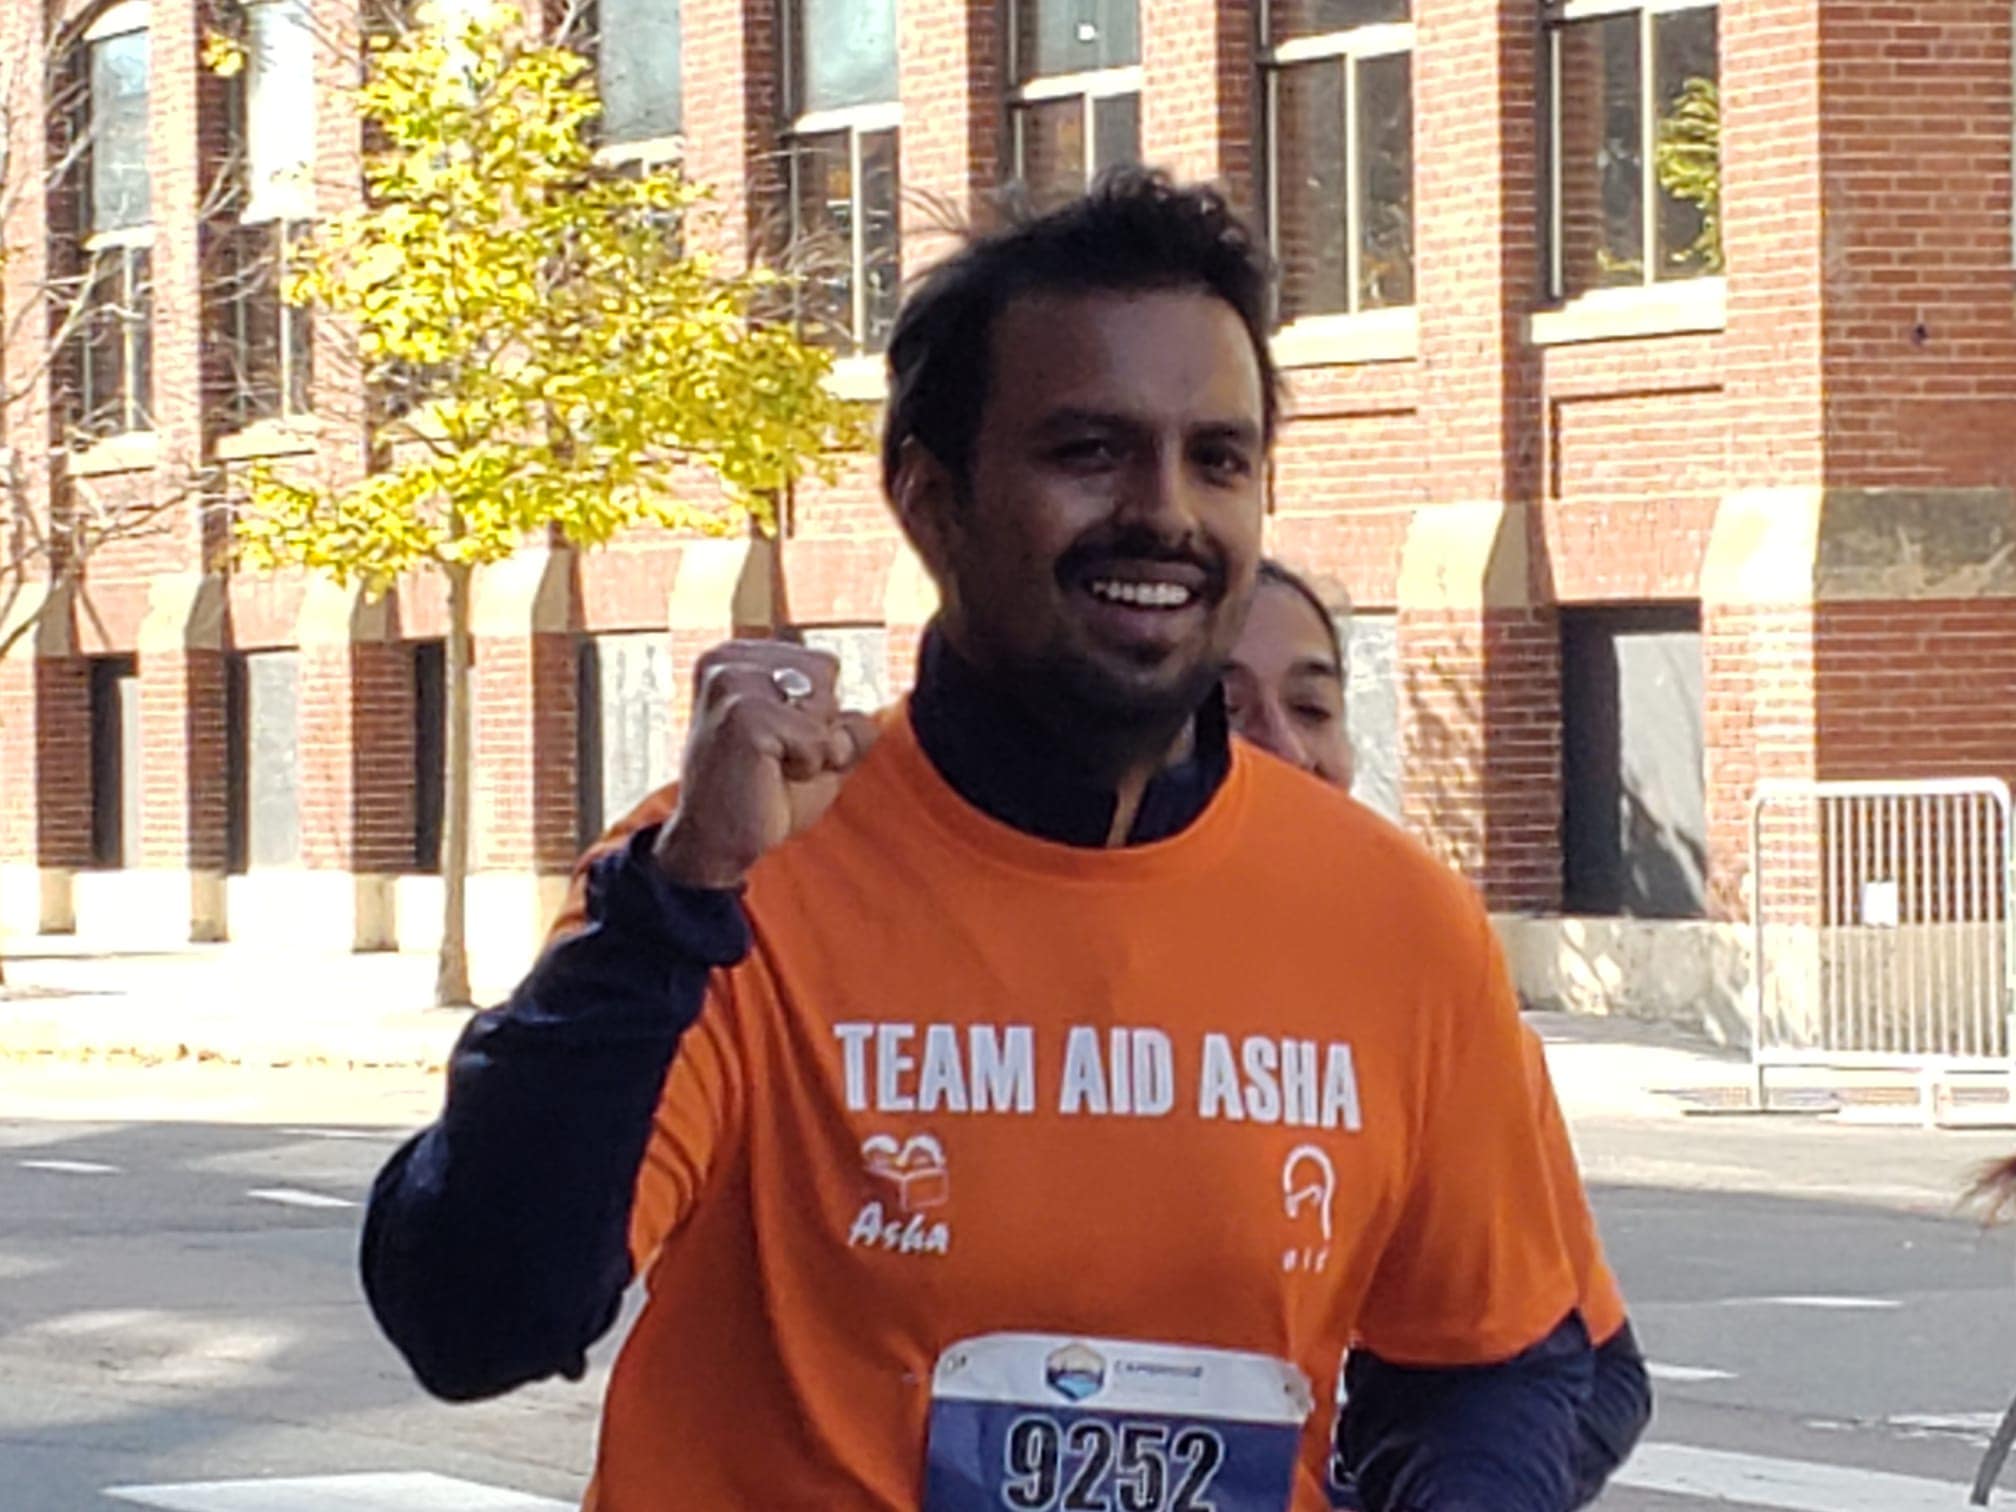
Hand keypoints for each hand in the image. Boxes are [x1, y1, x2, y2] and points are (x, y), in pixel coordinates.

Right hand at [652, 642, 879, 889]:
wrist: (716, 846)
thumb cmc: (764, 795)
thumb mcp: (817, 752)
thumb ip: (846, 724)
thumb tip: (865, 718)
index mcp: (736, 657)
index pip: (823, 664)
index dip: (819, 715)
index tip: (776, 744)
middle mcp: (727, 660)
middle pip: (827, 673)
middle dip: (820, 727)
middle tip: (776, 760)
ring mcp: (732, 684)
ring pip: (825, 702)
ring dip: (815, 748)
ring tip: (771, 768)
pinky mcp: (743, 715)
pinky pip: (818, 737)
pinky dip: (808, 767)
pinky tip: (767, 778)